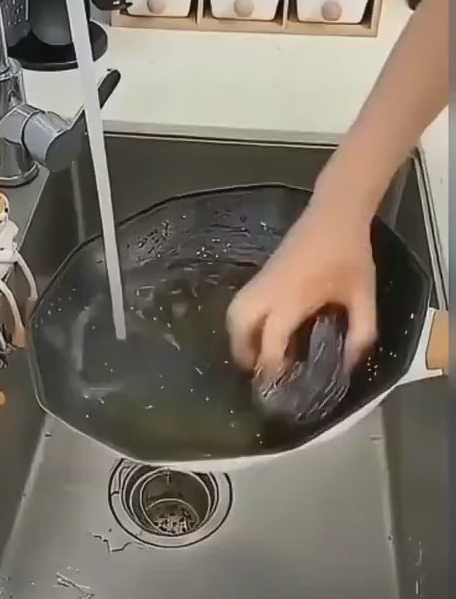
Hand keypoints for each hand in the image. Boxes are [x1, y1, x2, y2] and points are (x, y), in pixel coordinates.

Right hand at [226, 199, 376, 378]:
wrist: (335, 215)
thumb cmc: (350, 255)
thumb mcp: (363, 296)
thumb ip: (361, 332)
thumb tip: (351, 363)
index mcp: (293, 297)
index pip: (271, 338)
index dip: (271, 364)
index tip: (277, 383)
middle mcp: (269, 290)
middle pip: (239, 325)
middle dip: (243, 351)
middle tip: (256, 371)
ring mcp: (261, 279)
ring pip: (234, 312)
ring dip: (238, 335)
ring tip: (255, 354)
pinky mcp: (261, 273)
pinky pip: (242, 302)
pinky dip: (243, 321)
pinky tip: (263, 331)